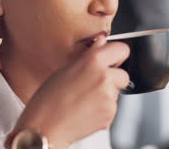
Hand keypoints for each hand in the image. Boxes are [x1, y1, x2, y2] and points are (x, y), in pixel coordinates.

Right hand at [12, 36, 129, 148]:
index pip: (122, 49)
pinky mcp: (110, 114)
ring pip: (117, 93)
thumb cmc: (48, 98)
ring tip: (84, 100)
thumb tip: (102, 42)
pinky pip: (112, 108)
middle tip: (94, 85)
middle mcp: (104, 77)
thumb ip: (89, 55)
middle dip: (114, 79)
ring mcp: (109, 97)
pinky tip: (85, 110)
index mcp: (93, 61)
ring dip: (106, 95)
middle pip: (124, 75)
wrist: (44, 126)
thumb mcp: (66, 68)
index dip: (117, 55)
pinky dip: (102, 109)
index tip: (113, 60)